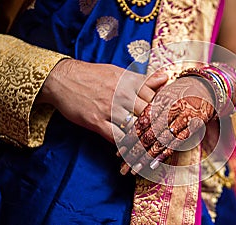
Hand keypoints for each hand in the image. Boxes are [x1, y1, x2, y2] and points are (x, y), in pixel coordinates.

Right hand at [37, 59, 167, 142]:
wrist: (62, 78)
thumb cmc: (93, 75)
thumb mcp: (119, 72)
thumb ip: (143, 79)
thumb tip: (166, 77)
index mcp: (129, 81)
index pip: (155, 97)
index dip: (165, 110)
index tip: (173, 120)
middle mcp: (122, 94)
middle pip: (148, 113)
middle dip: (158, 126)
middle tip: (166, 138)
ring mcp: (108, 108)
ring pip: (134, 127)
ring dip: (143, 138)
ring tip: (152, 148)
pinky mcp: (95, 121)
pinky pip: (114, 137)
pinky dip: (124, 145)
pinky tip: (131, 150)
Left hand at [117, 76, 214, 174]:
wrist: (207, 86)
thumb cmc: (181, 91)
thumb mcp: (164, 93)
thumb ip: (150, 107)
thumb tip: (131, 125)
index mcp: (159, 101)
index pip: (140, 123)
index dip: (128, 139)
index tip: (119, 152)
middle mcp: (168, 110)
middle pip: (147, 135)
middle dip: (133, 153)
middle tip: (123, 167)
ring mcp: (181, 118)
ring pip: (160, 141)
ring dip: (146, 157)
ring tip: (135, 169)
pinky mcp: (193, 126)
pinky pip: (177, 142)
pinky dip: (164, 153)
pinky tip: (153, 164)